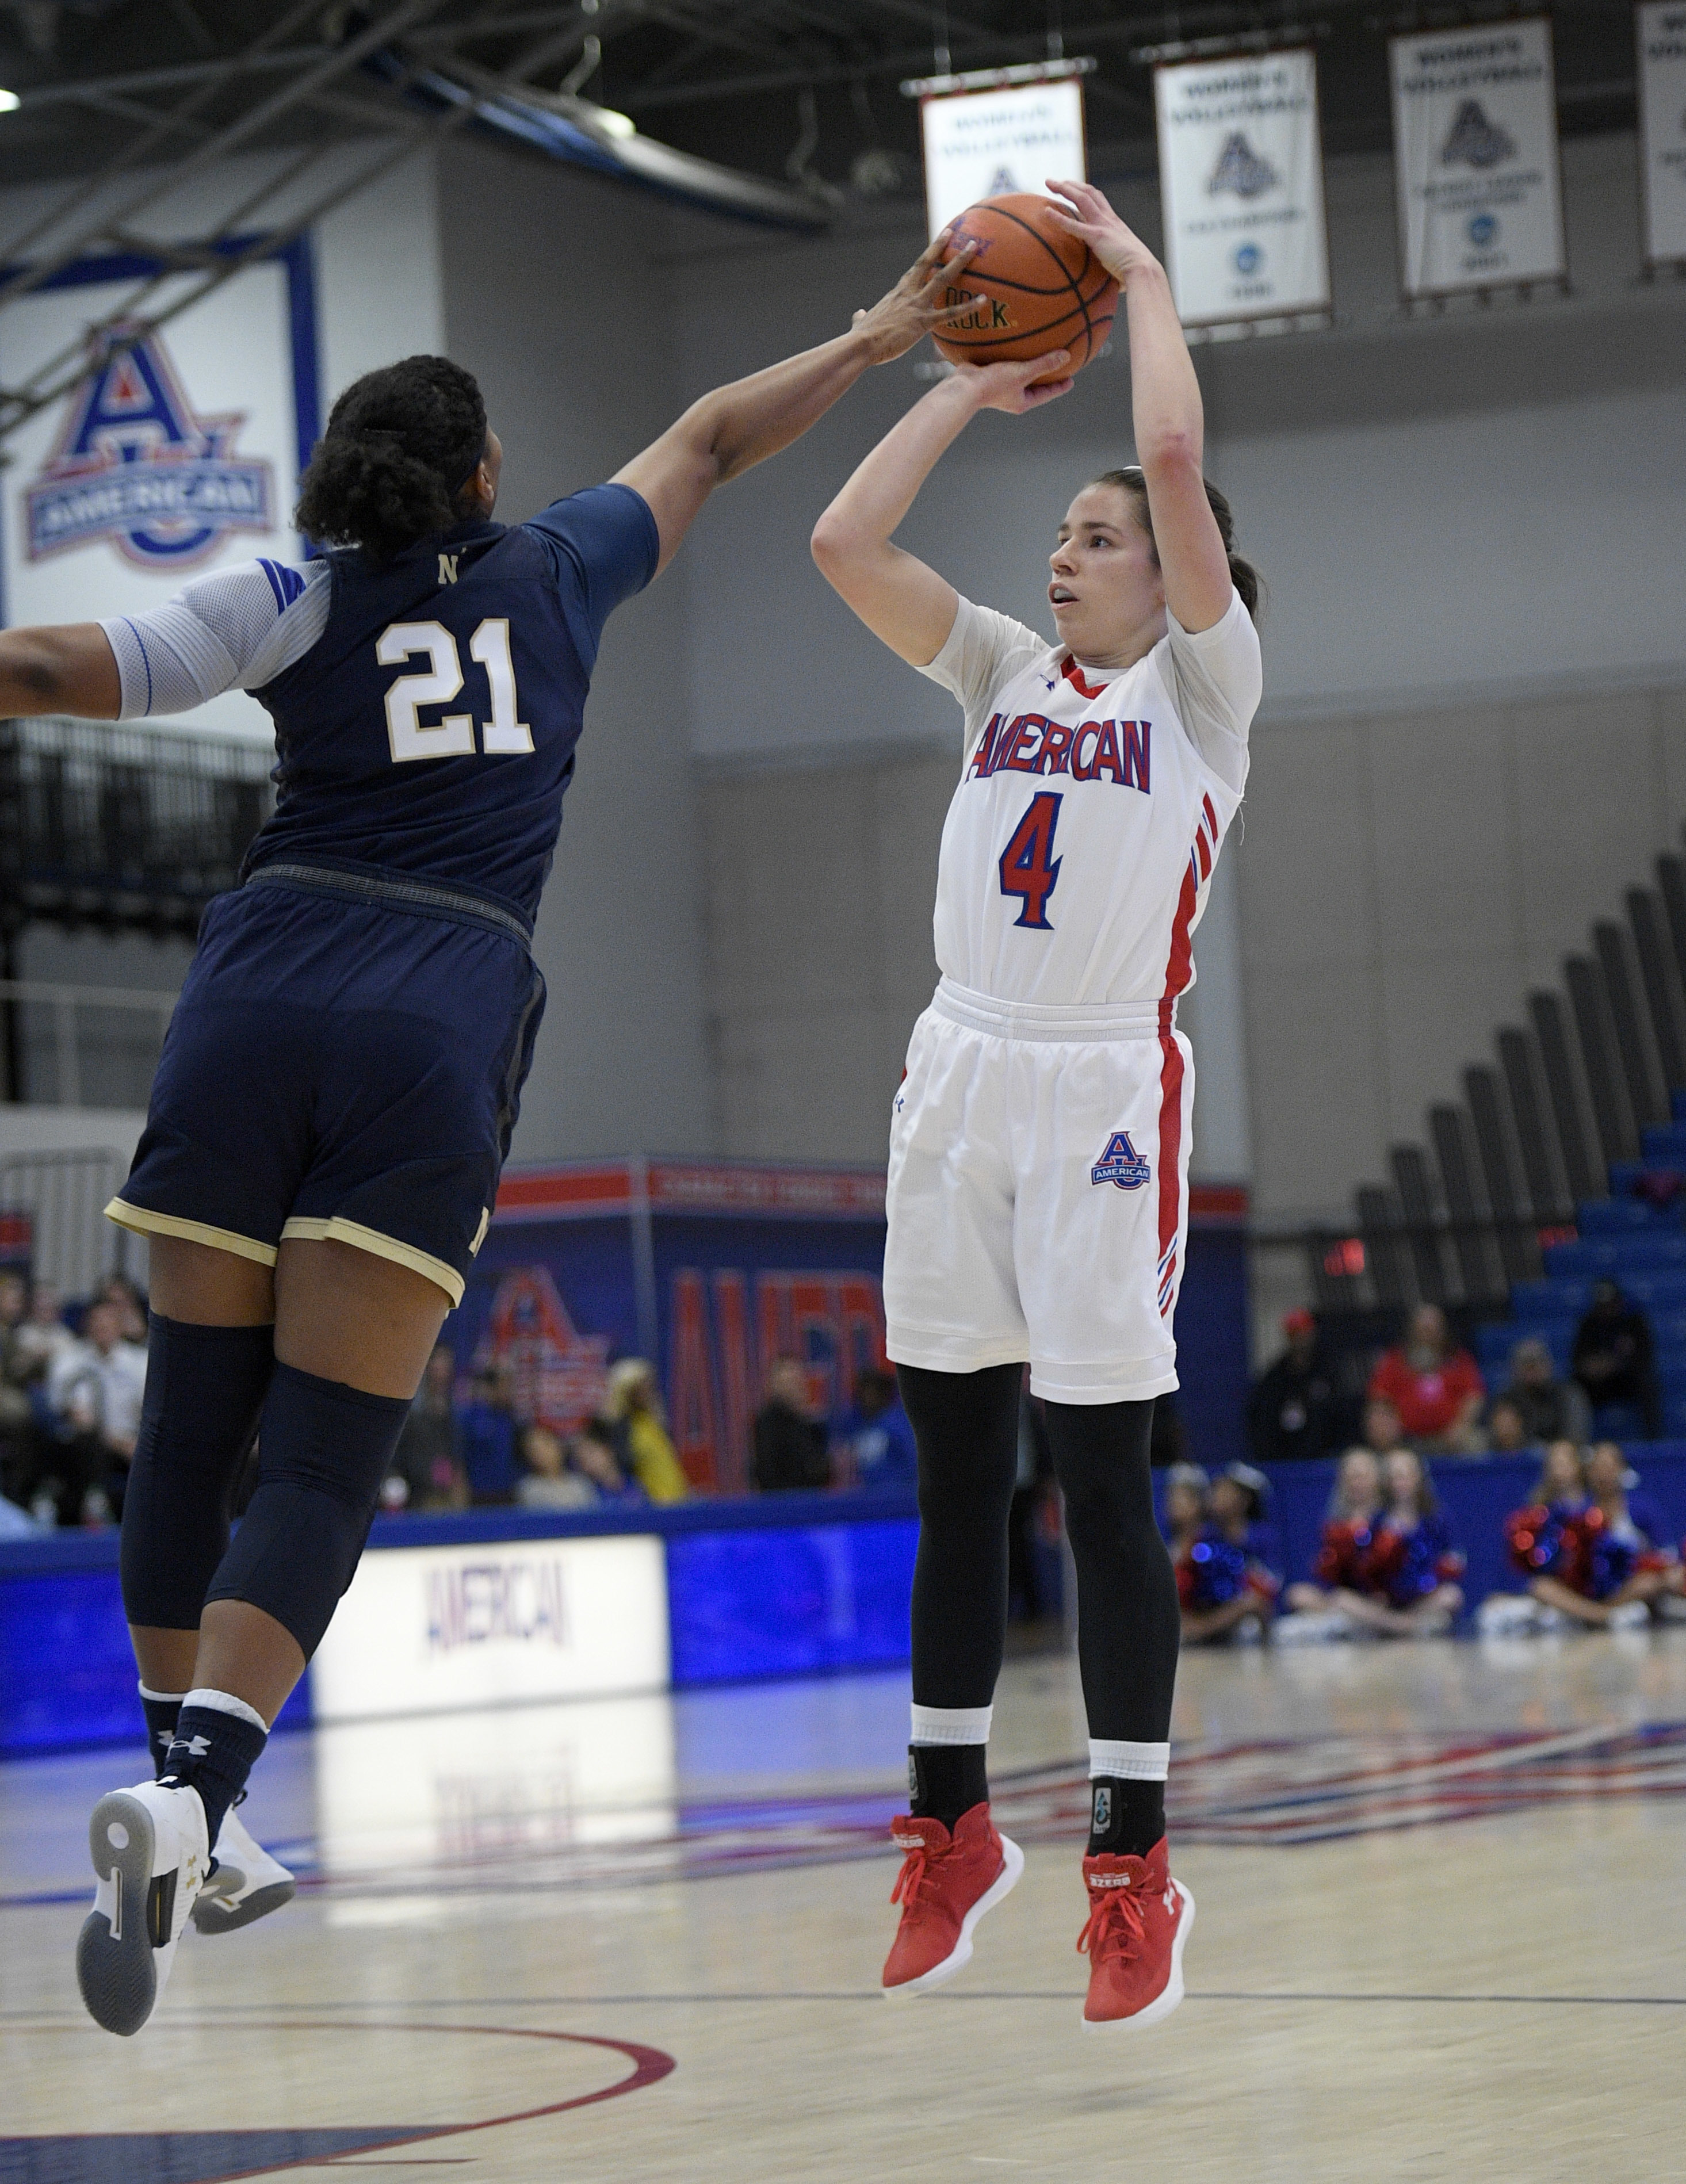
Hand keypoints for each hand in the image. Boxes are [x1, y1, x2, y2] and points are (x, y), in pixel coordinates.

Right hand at [850, 229, 983, 363]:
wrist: (860, 345)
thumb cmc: (860, 337)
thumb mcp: (861, 322)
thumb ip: (862, 316)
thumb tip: (859, 314)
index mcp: (897, 293)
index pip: (915, 270)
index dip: (928, 255)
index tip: (938, 242)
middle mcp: (908, 293)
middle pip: (928, 264)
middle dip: (942, 246)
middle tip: (956, 233)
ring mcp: (916, 305)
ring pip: (941, 279)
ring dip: (959, 262)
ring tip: (974, 248)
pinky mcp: (923, 323)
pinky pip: (949, 313)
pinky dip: (967, 307)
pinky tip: (983, 301)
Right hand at [947, 353, 1073, 413]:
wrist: (964, 387)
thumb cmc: (994, 383)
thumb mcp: (1022, 373)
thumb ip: (1044, 364)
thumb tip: (1066, 356)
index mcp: (1022, 401)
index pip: (1046, 394)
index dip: (1059, 387)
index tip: (1070, 380)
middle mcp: (1012, 396)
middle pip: (1034, 385)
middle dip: (1045, 376)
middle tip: (1058, 366)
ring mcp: (1000, 386)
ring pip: (1019, 375)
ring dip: (1029, 365)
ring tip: (1038, 353)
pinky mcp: (990, 375)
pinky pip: (1006, 365)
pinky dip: (1013, 356)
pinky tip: (1014, 343)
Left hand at [1042, 178, 1158, 286]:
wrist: (1143, 270)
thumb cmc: (1134, 271)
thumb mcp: (1121, 260)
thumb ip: (1111, 261)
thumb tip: (1109, 278)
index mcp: (1114, 223)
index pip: (1098, 199)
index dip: (1084, 191)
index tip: (1071, 188)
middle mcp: (1108, 219)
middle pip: (1088, 192)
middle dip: (1071, 184)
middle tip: (1054, 181)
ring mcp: (1103, 225)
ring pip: (1082, 198)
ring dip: (1065, 188)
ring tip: (1049, 183)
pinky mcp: (1097, 237)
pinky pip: (1074, 224)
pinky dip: (1058, 217)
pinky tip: (1046, 212)